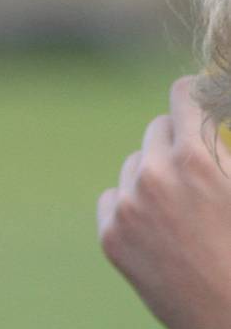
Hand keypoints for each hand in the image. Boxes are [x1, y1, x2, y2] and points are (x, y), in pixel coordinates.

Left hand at [99, 75, 230, 328]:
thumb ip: (224, 155)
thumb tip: (208, 129)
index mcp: (196, 158)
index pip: (183, 98)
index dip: (192, 93)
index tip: (195, 93)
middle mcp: (154, 175)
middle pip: (156, 130)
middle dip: (177, 139)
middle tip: (197, 163)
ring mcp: (127, 206)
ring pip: (135, 166)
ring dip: (156, 174)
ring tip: (185, 210)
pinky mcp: (110, 235)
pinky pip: (114, 198)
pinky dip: (132, 204)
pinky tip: (160, 229)